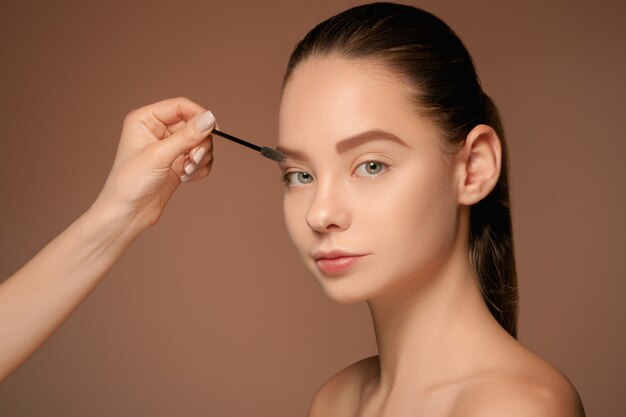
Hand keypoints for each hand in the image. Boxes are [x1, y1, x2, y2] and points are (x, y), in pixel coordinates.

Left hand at [94, 97, 215, 229]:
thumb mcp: (160, 155)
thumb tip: (209, 119)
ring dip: (200, 157)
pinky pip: (200, 158)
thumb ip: (187, 136)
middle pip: (194, 125)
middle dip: (199, 144)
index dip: (199, 116)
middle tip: (194, 160)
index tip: (213, 130)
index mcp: (146, 119)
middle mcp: (158, 130)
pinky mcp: (178, 163)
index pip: (181, 106)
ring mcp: (169, 147)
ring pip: (200, 143)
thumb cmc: (131, 183)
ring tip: (188, 171)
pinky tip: (188, 178)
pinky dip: (200, 168)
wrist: (127, 213)